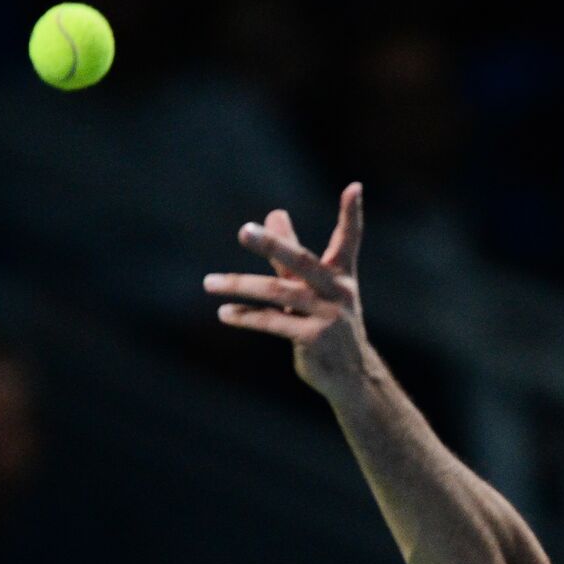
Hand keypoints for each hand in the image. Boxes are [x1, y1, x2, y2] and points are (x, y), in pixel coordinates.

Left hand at [204, 182, 368, 400]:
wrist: (350, 375)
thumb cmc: (329, 324)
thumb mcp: (313, 287)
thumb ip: (290, 252)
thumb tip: (275, 212)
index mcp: (342, 275)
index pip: (348, 239)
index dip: (351, 214)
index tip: (354, 187)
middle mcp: (338, 292)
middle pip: (302, 261)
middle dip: (274, 244)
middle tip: (245, 231)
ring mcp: (328, 316)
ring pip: (276, 293)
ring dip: (239, 286)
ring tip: (209, 283)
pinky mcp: (313, 339)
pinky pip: (272, 321)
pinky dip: (246, 316)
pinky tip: (225, 312)